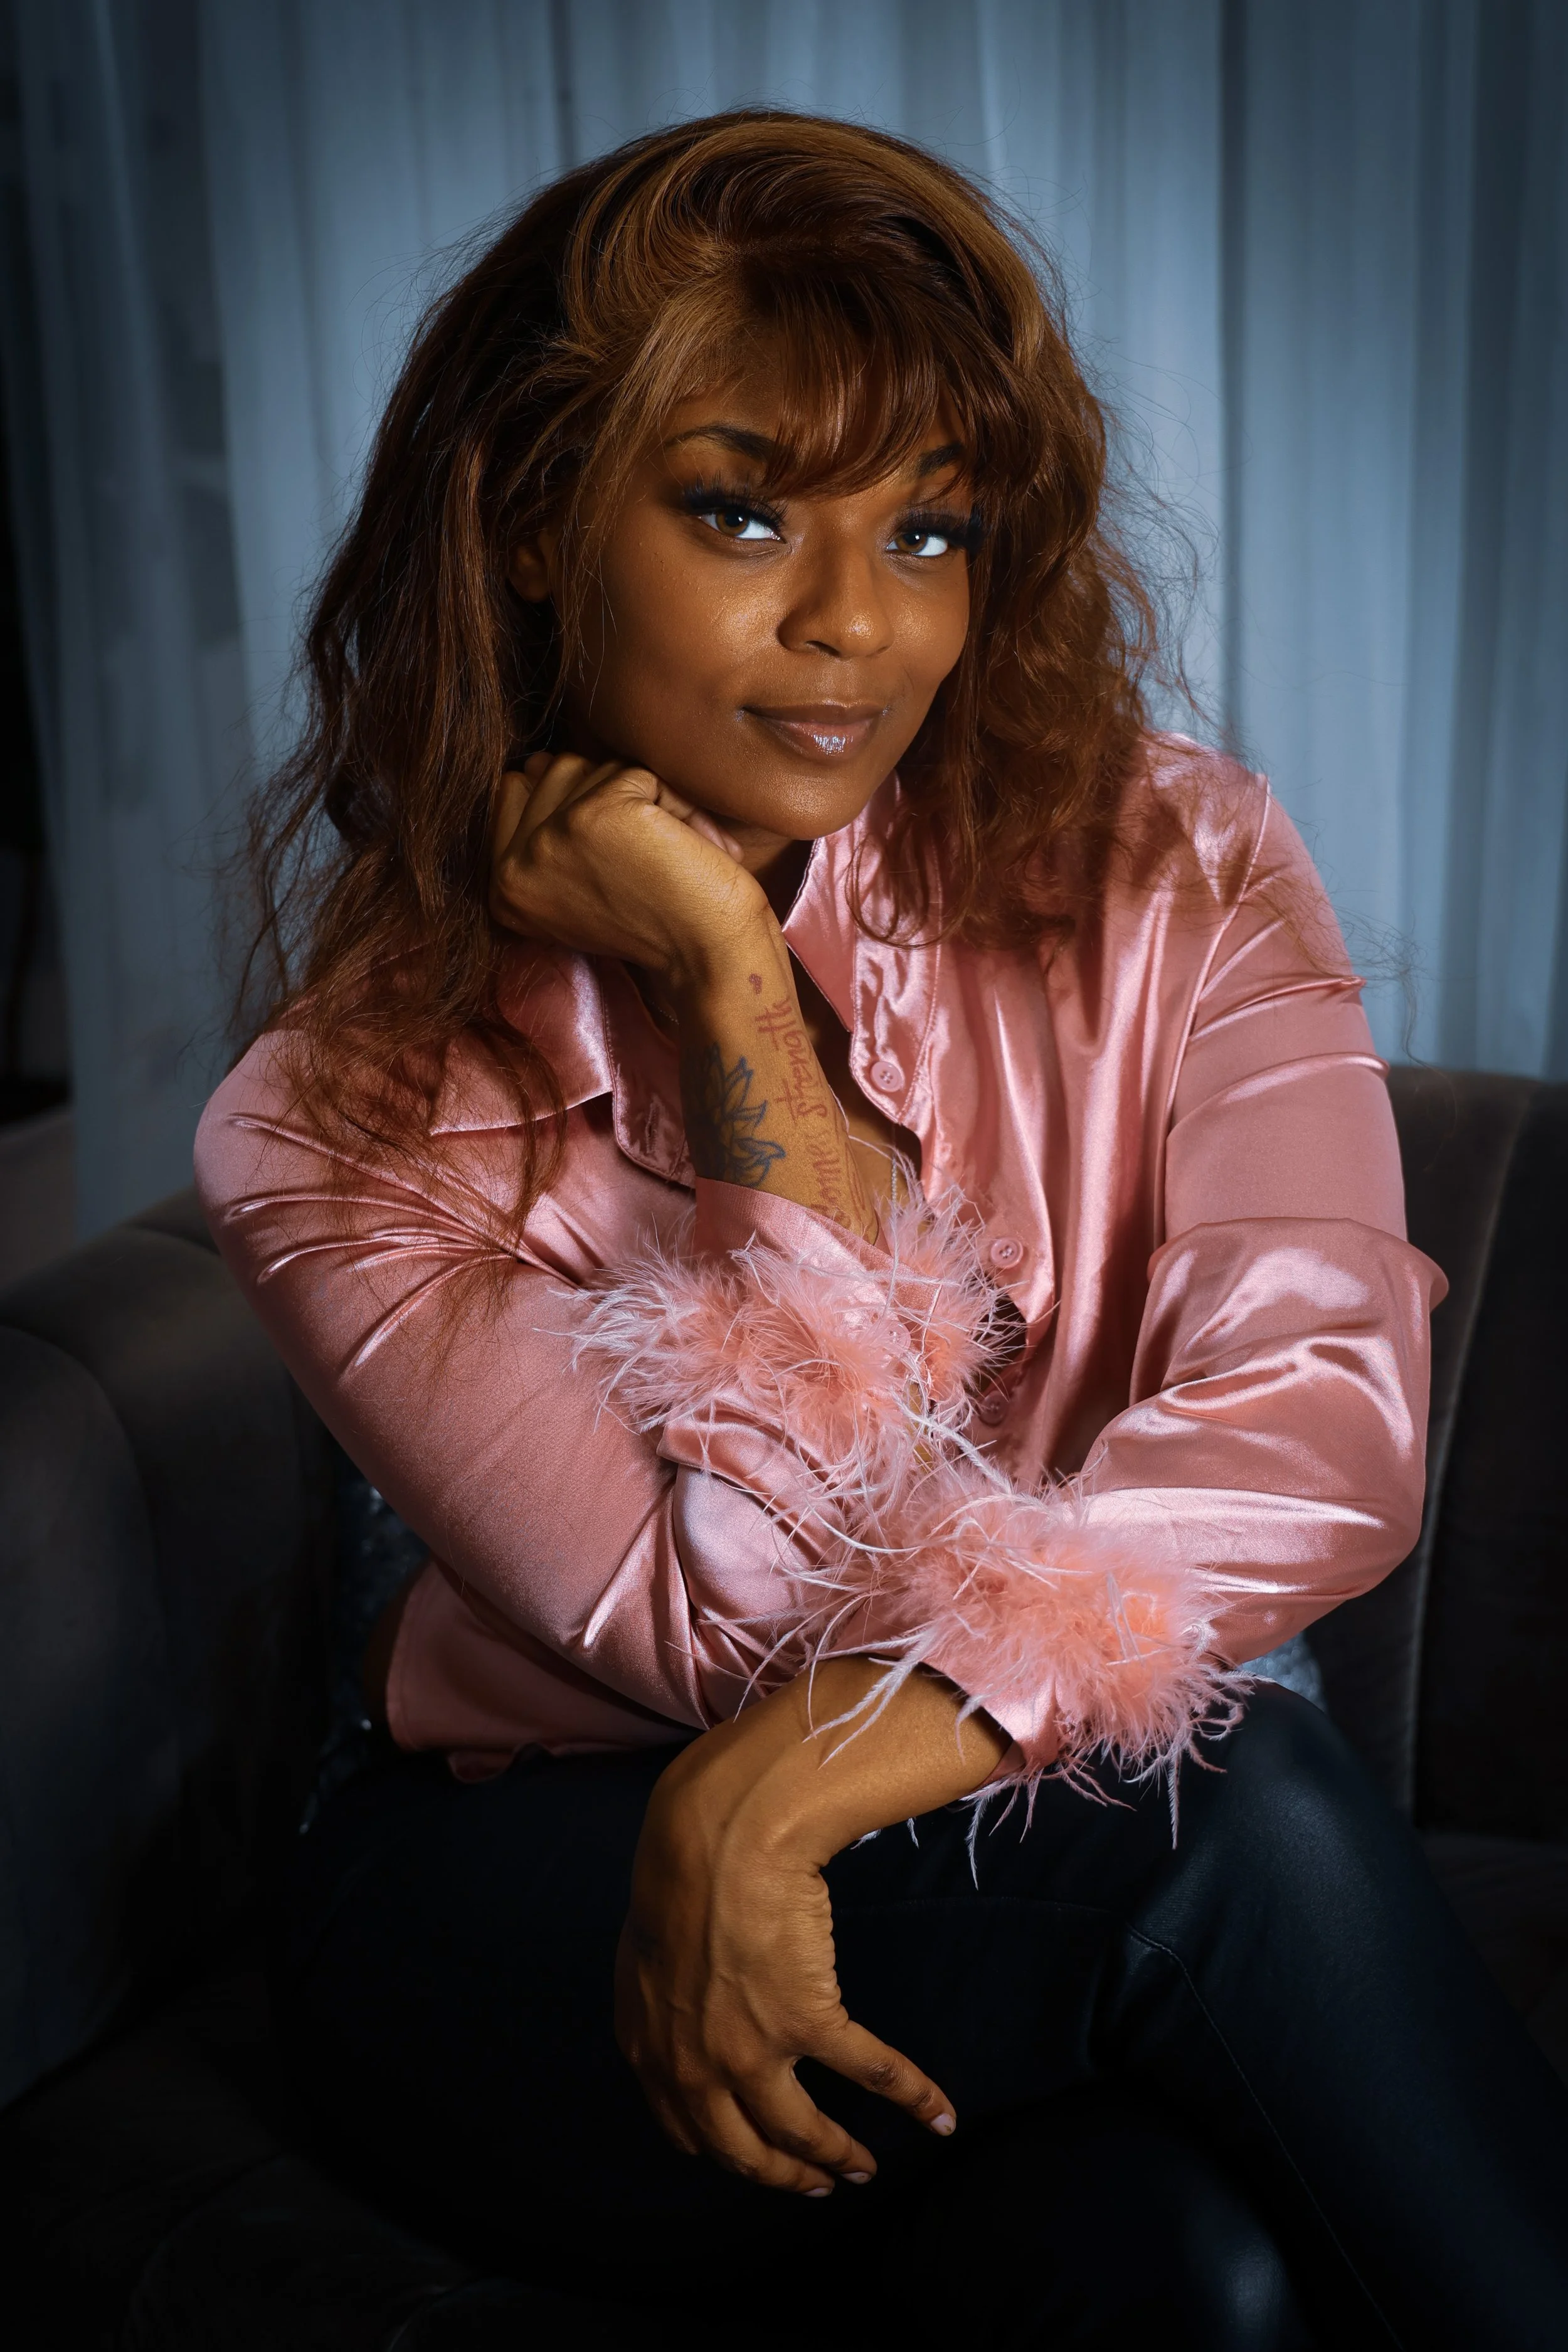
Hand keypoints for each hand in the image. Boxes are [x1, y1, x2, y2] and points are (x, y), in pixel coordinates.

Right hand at [489, 751, 764, 984]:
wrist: (709, 958)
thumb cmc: (657, 921)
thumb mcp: (581, 880)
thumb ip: (548, 824)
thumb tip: (536, 760)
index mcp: (503, 888)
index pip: (518, 791)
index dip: (575, 805)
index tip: (612, 857)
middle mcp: (512, 868)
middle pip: (559, 772)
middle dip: (614, 803)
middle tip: (644, 864)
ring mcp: (549, 839)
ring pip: (597, 767)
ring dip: (646, 801)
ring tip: (665, 858)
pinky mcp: (594, 815)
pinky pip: (638, 772)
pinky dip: (676, 805)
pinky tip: (686, 852)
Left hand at [615, 1678, 964, 2196]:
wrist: (715, 1838)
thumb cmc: (677, 1875)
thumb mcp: (645, 1955)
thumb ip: (659, 2005)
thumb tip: (677, 2023)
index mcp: (653, 2049)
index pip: (689, 2131)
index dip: (727, 2154)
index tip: (756, 2160)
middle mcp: (695, 2066)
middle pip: (743, 2150)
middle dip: (783, 2175)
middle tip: (815, 2187)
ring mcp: (751, 2050)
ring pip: (801, 2131)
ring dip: (837, 2157)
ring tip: (863, 2170)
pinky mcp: (807, 2021)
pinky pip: (868, 2071)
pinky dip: (911, 2096)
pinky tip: (938, 2115)